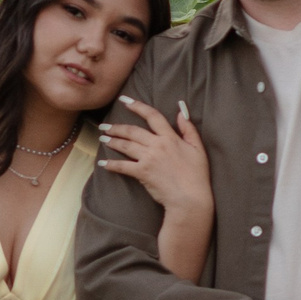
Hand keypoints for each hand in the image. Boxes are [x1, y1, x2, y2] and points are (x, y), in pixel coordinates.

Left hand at [96, 97, 209, 212]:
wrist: (190, 199)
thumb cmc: (197, 175)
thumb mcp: (197, 148)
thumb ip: (188, 129)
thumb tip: (181, 112)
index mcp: (170, 137)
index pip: (152, 116)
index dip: (137, 106)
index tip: (125, 100)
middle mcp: (157, 145)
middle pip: (133, 131)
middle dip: (117, 127)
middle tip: (105, 126)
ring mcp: (148, 159)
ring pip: (126, 145)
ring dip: (112, 141)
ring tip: (103, 138)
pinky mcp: (142, 173)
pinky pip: (123, 166)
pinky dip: (112, 164)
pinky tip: (103, 163)